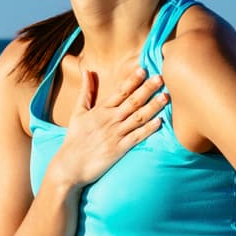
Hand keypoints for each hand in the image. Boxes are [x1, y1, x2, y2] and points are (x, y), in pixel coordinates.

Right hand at [49, 66, 167, 188]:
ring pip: (138, 117)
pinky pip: (137, 137)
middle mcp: (109, 120)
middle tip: (161, 78)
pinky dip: (148, 129)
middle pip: (132, 102)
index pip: (119, 92)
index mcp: (100, 110)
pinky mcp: (119, 149)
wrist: (69, 166)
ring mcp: (115, 135)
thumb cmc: (74, 138)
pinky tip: (160, 122)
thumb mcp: (78, 112)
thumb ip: (86, 91)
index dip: (132, 80)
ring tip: (165, 96)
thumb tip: (87, 71)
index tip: (143, 69)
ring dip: (152, 107)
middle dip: (147, 89)